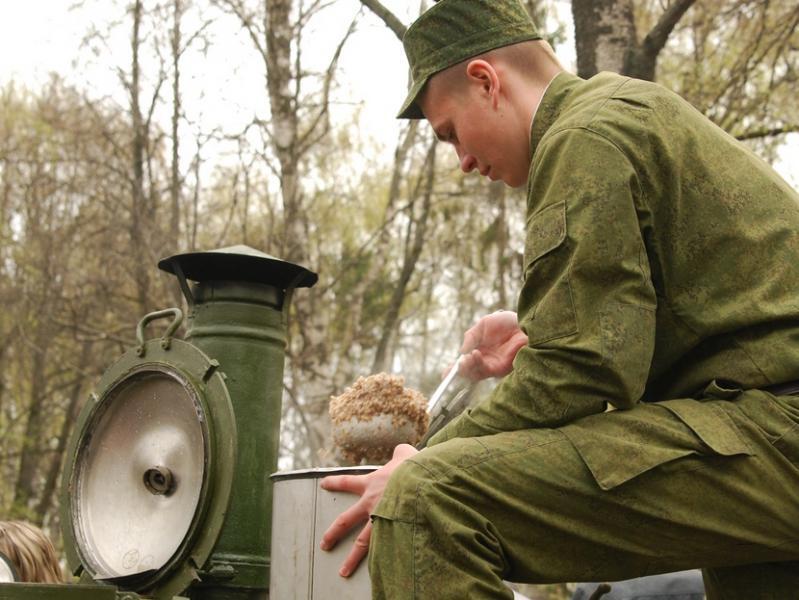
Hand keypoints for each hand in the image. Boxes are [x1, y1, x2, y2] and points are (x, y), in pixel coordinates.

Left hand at [319, 444, 418, 576]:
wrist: (421, 481)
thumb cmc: (413, 466)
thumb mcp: (405, 454)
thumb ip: (400, 453)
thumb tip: (402, 450)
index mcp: (371, 483)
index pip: (347, 482)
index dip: (334, 483)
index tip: (323, 484)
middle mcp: (371, 503)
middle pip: (346, 520)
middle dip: (333, 533)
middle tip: (324, 544)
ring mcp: (381, 520)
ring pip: (362, 542)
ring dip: (352, 558)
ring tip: (343, 571)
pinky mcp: (393, 531)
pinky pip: (384, 548)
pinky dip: (379, 560)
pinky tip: (375, 570)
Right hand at [457, 311, 527, 380]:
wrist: (526, 323)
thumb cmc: (506, 322)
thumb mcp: (484, 324)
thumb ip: (471, 336)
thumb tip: (462, 351)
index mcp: (478, 350)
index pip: (464, 363)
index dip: (453, 370)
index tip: (444, 374)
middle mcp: (484, 360)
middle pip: (468, 372)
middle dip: (459, 371)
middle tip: (456, 365)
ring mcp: (492, 365)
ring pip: (475, 373)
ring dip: (467, 367)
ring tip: (467, 357)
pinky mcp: (501, 368)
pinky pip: (486, 370)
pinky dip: (477, 364)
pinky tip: (474, 354)